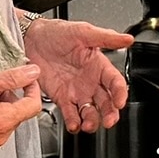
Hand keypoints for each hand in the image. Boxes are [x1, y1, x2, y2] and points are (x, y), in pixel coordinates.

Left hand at [24, 17, 129, 131]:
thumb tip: (127, 39)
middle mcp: (90, 81)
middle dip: (110, 114)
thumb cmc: (57, 32)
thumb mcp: (83, 31)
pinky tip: (74, 125)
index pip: (115, 83)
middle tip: (109, 121)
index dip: (120, 93)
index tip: (119, 102)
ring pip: (90, 112)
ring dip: (92, 121)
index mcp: (99, 66)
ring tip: (88, 125)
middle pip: (106, 102)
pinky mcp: (61, 98)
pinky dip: (73, 123)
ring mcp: (76, 91)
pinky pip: (71, 114)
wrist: (31, 38)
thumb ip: (106, 38)